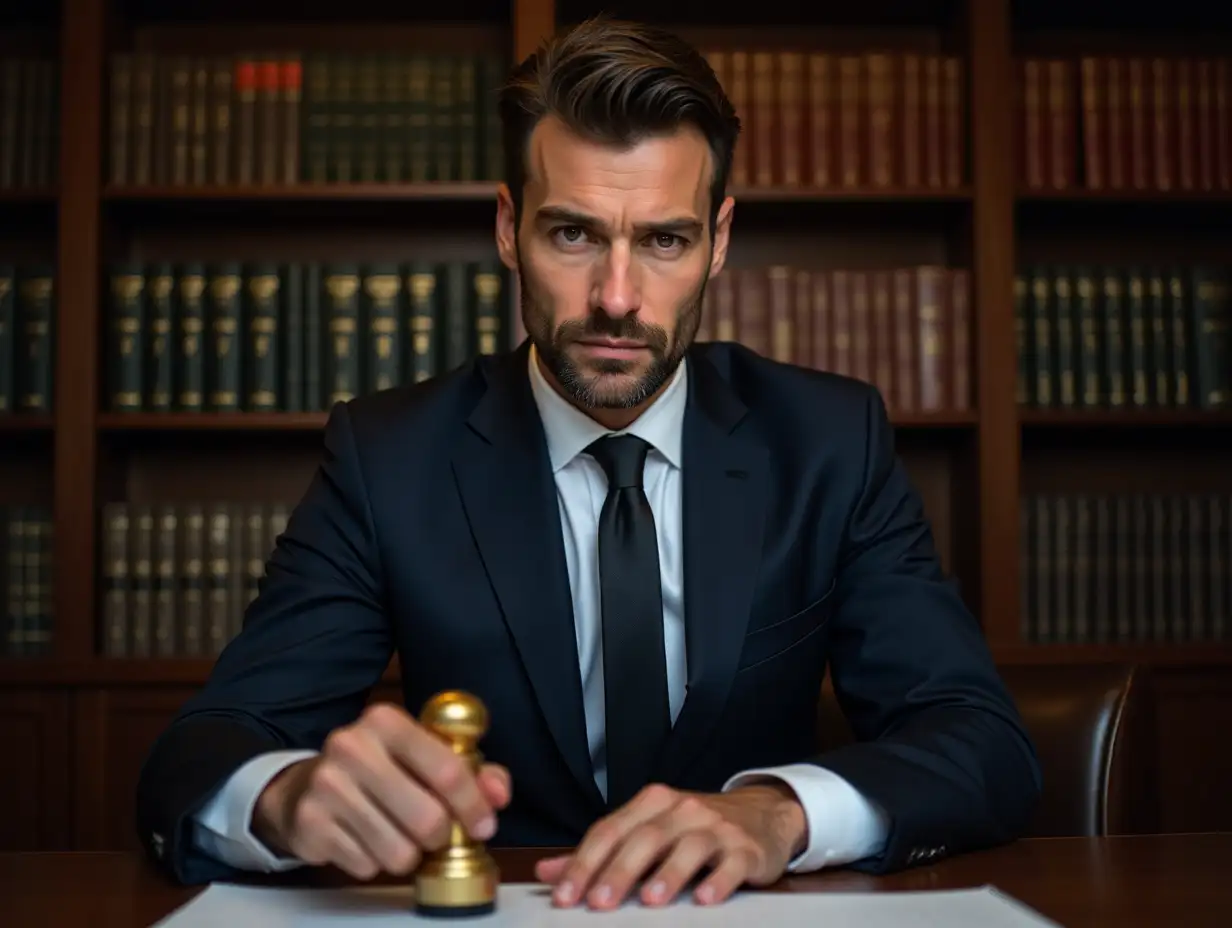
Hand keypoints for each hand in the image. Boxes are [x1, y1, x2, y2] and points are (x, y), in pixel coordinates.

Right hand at [251, 702, 510, 879]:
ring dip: (408, 853)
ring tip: (397, 834)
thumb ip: (472, 769)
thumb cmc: (381, 768)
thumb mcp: (424, 753)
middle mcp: (352, 746)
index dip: (474, 804)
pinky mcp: (310, 824)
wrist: (306, 785)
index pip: (448, 770)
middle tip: (434, 832)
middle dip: (440, 836)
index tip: (484, 825)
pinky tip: (366, 839)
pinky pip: (367, 866)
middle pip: (427, 818)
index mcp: (386, 720)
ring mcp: (327, 785)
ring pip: (398, 851)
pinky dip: (375, 862)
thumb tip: (498, 794)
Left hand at [534, 781, 806, 909]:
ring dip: (667, 874)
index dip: (584, 862)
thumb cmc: (695, 827)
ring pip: (688, 846)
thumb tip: (547, 872)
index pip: (610, 829)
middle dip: (619, 871)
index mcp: (652, 803)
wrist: (762, 813)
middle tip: (598, 902)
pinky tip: (705, 898)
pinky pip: (731, 862)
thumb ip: (599, 853)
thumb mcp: (647, 830)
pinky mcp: (745, 847)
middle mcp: (682, 809)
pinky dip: (718, 879)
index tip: (564, 894)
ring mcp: (715, 827)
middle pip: (645, 837)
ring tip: (649, 900)